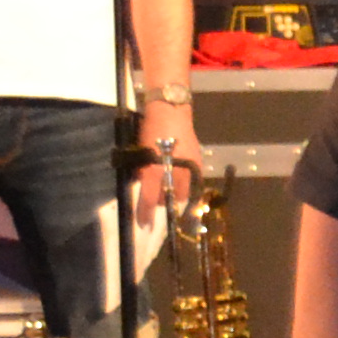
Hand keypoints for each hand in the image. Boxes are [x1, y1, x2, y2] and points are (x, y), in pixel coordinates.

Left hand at [133, 100, 197, 221]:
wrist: (170, 112)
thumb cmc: (150, 130)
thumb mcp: (139, 152)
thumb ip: (142, 172)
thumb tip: (143, 188)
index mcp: (155, 172)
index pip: (149, 200)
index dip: (145, 214)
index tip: (144, 225)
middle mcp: (175, 175)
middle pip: (169, 200)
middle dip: (162, 205)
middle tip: (154, 206)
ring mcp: (190, 170)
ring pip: (182, 193)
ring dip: (174, 197)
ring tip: (167, 194)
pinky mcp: (198, 165)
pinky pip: (191, 184)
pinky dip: (184, 188)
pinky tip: (179, 184)